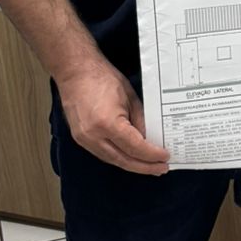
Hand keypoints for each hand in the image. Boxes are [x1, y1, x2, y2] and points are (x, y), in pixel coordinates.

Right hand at [57, 60, 170, 174]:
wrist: (75, 71)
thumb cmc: (102, 78)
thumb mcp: (130, 98)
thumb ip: (140, 121)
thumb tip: (150, 140)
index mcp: (107, 124)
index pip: (135, 147)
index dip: (152, 155)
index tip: (165, 157)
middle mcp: (93, 136)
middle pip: (124, 160)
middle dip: (144, 167)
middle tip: (161, 168)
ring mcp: (84, 139)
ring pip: (112, 160)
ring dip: (132, 165)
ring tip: (150, 166)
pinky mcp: (80, 138)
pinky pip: (103, 154)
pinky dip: (119, 158)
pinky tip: (131, 158)